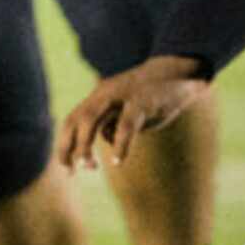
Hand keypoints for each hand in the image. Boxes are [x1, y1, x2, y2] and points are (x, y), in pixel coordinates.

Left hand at [57, 55, 211, 172]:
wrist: (178, 73)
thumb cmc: (150, 96)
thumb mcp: (125, 107)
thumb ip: (113, 121)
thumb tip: (105, 139)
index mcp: (98, 97)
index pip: (71, 121)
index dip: (65, 146)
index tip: (67, 170)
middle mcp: (104, 95)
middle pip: (77, 120)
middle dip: (70, 147)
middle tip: (74, 171)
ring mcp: (120, 97)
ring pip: (92, 120)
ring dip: (86, 145)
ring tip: (90, 167)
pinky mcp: (141, 102)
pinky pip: (125, 125)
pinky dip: (119, 145)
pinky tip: (117, 161)